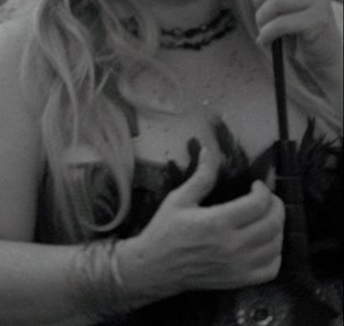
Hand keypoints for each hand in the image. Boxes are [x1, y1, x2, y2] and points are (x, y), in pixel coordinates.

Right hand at [122, 147, 282, 297]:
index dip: (264, 191)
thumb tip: (209, 152)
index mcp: (217, 222)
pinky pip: (272, 268)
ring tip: (266, 219)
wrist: (155, 267)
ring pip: (275, 245)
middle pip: (273, 223)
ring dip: (277, 228)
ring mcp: (239, 265)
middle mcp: (233, 244)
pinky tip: (266, 244)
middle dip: (276, 206)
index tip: (257, 186)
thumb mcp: (178, 199)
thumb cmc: (165, 231)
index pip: (258, 204)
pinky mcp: (240, 280)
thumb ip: (201, 178)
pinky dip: (275, 254)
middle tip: (268, 199)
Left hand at [252, 0, 341, 76]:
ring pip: (273, 2)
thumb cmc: (301, 34)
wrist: (326, 60)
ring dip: (262, 21)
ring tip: (265, 33)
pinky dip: (267, 34)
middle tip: (260, 16)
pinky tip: (267, 41)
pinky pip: (279, 22)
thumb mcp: (283, 11)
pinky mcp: (317, 20)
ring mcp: (318, 1)